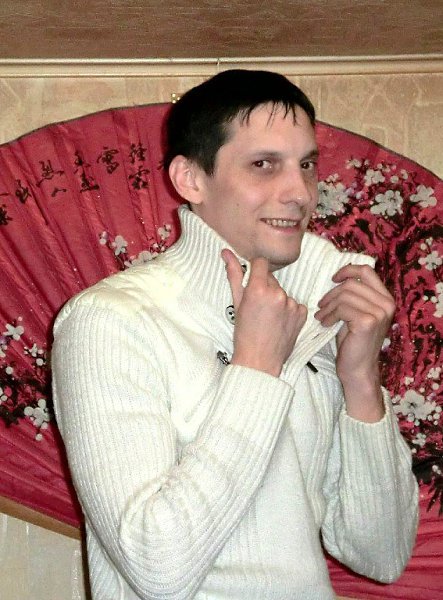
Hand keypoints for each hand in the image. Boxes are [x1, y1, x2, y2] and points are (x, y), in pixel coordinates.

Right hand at [222, 249, 306, 376]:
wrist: (260, 360)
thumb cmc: (244, 334)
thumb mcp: (236, 303)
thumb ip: (234, 275)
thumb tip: (226, 253)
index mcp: (258, 289)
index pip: (261, 262)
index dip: (255, 270)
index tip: (252, 282)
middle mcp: (277, 294)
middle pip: (271, 278)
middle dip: (264, 288)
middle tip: (257, 307)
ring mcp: (291, 304)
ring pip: (282, 292)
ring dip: (276, 300)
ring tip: (268, 318)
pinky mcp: (302, 314)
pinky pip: (294, 304)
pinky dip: (288, 310)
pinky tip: (279, 323)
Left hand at [315, 264, 394, 420]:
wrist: (357, 369)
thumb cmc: (353, 341)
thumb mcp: (355, 313)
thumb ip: (354, 296)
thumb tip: (338, 276)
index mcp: (386, 298)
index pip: (366, 271)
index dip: (347, 271)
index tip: (332, 279)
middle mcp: (387, 304)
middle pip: (351, 284)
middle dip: (331, 294)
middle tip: (321, 306)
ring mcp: (379, 312)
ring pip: (344, 296)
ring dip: (328, 306)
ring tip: (321, 316)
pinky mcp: (368, 321)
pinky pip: (342, 308)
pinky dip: (329, 315)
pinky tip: (324, 323)